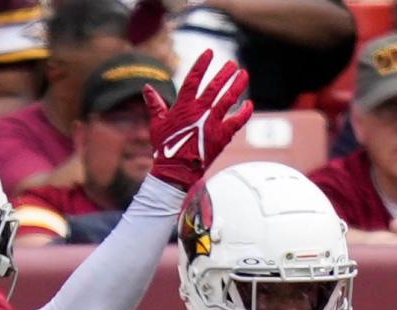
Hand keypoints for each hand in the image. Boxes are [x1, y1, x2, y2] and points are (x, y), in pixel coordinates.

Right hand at [146, 49, 252, 189]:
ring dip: (237, 86)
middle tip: (232, 64)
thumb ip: (155, 104)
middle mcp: (200, 111)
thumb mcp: (157, 123)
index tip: (209, 53)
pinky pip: (237, 121)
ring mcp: (213, 123)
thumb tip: (147, 87)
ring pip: (229, 100)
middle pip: (215, 87)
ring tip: (244, 75)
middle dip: (224, 73)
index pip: (194, 79)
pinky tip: (249, 104)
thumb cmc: (165, 147)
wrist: (177, 170)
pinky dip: (245, 112)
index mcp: (184, 106)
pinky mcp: (223, 135)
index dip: (202, 65)